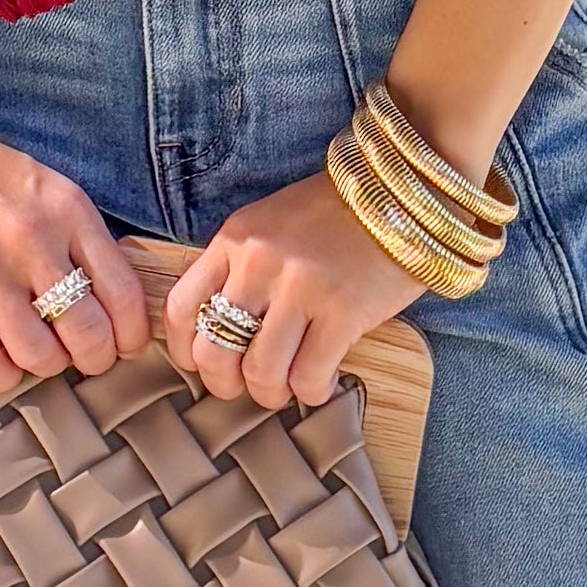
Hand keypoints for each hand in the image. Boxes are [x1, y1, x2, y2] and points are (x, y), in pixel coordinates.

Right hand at [0, 112, 156, 384]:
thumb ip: (79, 238)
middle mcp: (34, 242)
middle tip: (79, 356)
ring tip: (34, 352)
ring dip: (43, 366)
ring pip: (39, 357)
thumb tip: (110, 301)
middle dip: (92, 359)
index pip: (124, 294)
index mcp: (69, 212)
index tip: (122, 344)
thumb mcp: (48, 187)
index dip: (131, 335)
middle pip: (88, 335)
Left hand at [165, 165, 429, 409]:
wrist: (405, 193)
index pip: (181, 308)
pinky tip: (322, 382)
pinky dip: (311, 391)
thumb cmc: (337, 216)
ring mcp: (301, 287)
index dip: (185, 352)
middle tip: (247, 386)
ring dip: (272, 393)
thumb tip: (222, 331)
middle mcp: (259, 262)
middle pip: (214, 351)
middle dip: (226, 384)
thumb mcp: (272, 226)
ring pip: (260, 371)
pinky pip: (308, 375)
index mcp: (235, 239)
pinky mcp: (343, 311)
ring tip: (288, 387)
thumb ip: (241, 267)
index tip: (203, 366)